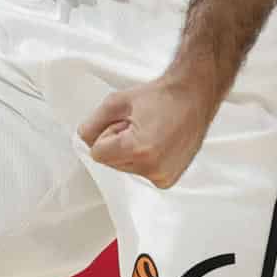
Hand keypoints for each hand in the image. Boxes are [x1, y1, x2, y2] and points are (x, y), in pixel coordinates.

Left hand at [78, 72, 220, 189]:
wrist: (195, 95)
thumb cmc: (161, 95)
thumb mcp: (117, 101)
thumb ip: (92, 123)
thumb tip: (82, 140)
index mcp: (138, 149)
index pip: (97, 153)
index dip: (108, 133)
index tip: (127, 121)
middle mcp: (152, 168)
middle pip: (110, 163)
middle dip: (118, 143)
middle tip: (140, 124)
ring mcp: (162, 177)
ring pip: (125, 168)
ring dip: (131, 151)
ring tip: (151, 132)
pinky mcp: (168, 180)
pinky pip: (141, 173)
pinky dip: (144, 159)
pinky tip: (159, 143)